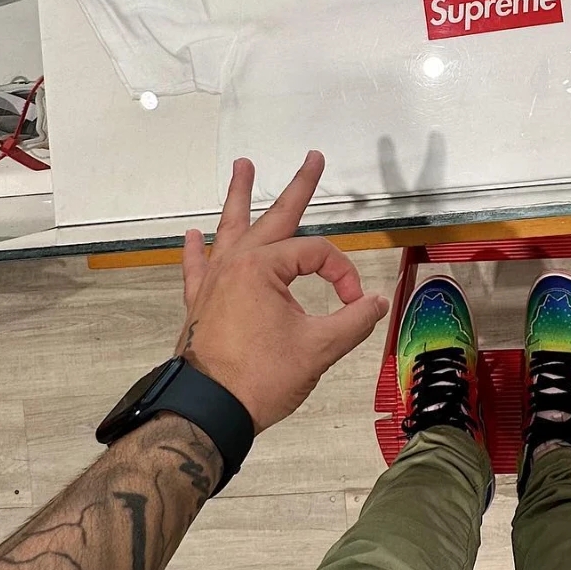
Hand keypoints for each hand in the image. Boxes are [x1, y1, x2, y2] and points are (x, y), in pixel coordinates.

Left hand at [176, 152, 389, 432]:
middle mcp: (236, 264)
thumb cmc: (259, 378)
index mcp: (264, 268)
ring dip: (238, 197)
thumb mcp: (318, 349)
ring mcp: (213, 281)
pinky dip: (195, 250)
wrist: (207, 411)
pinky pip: (196, 267)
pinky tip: (192, 235)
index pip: (317, 255)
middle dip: (298, 187)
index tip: (354, 302)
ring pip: (229, 229)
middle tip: (312, 158)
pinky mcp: (200, 303)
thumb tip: (378, 302)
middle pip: (274, 217)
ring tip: (242, 166)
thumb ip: (353, 320)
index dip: (342, 274)